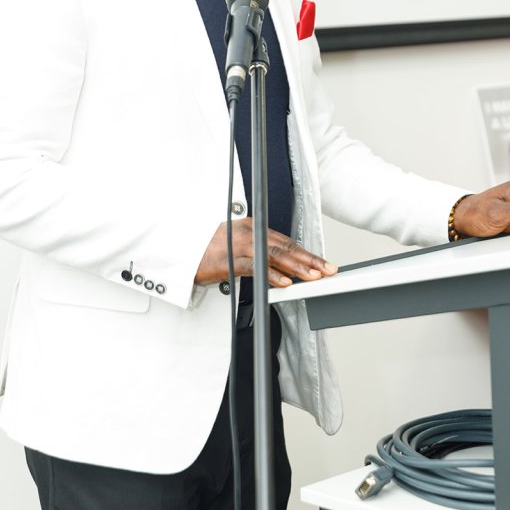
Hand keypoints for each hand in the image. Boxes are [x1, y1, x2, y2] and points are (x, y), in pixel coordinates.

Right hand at [195, 218, 337, 287]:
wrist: (181, 250)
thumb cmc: (207, 249)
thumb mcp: (236, 244)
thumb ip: (257, 251)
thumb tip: (281, 266)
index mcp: (252, 227)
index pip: (286, 241)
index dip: (306, 253)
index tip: (322, 262)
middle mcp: (249, 233)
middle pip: (286, 247)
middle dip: (310, 259)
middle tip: (328, 270)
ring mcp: (239, 245)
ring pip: (275, 255)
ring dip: (297, 267)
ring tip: (314, 277)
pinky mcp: (228, 260)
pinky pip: (254, 267)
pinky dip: (271, 275)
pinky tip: (285, 282)